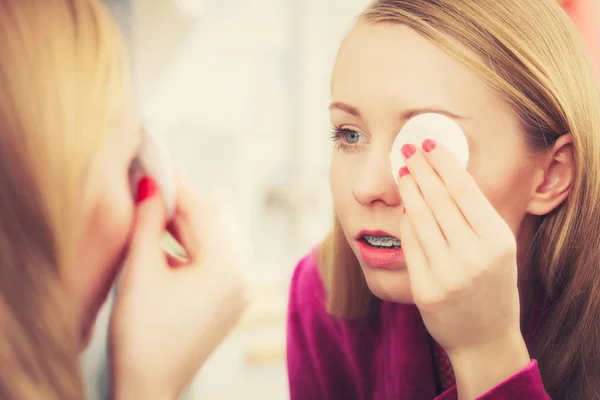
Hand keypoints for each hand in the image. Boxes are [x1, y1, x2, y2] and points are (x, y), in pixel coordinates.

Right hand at [109, 176, 248, 399]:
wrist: (147, 390)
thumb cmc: (141, 337)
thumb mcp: (140, 272)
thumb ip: (147, 223)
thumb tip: (151, 184)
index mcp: (225, 269)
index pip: (201, 211)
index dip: (176, 184)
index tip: (157, 161)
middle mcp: (238, 279)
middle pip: (206, 228)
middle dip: (176, 206)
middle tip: (148, 182)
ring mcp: (234, 294)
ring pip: (205, 246)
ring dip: (178, 229)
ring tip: (149, 210)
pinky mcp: (223, 305)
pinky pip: (206, 266)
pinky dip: (184, 253)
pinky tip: (160, 244)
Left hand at [397, 140, 529, 396]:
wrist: (484, 339)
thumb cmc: (492, 287)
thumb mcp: (498, 249)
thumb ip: (476, 217)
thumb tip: (445, 176)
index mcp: (498, 241)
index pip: (464, 190)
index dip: (443, 163)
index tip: (428, 143)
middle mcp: (474, 256)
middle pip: (439, 200)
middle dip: (420, 170)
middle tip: (407, 149)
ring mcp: (448, 275)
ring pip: (420, 219)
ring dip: (408, 190)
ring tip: (402, 171)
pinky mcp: (425, 290)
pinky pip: (410, 245)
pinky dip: (405, 222)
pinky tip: (403, 206)